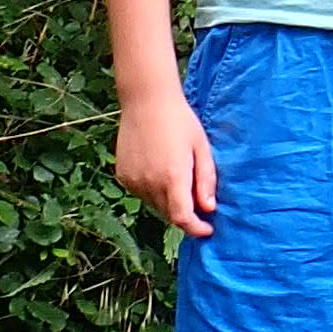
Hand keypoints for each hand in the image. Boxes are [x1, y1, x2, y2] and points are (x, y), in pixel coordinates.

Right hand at [115, 88, 216, 236]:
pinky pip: (141, 194)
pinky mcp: (123, 176)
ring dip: (169, 202)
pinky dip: (153, 192)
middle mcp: (150, 183)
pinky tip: (159, 170)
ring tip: (178, 177)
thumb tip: (209, 208)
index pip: (182, 218)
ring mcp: (133, 180)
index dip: (196, 229)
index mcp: (173, 177)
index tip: (207, 230)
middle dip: (185, 214)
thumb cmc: (180, 121)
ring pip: (155, 205)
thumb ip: (206, 180)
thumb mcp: (202, 148)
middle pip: (169, 214)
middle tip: (199, 203)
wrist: (146, 101)